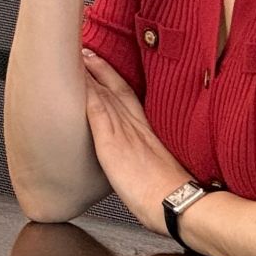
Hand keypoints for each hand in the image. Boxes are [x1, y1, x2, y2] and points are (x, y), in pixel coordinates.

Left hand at [81, 48, 191, 233]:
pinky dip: (87, 95)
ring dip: (90, 74)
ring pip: (105, 95)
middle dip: (100, 67)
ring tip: (76, 55)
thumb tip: (145, 163)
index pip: (128, 97)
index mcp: (147, 132)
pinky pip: (97, 113)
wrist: (178, 205)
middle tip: (86, 49)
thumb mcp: (163, 169)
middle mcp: (136, 126)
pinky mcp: (112, 143)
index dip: (114, 78)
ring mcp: (123, 133)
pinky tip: (76, 82)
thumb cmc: (172, 196)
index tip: (104, 63)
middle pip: (116, 87)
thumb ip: (150, 157)